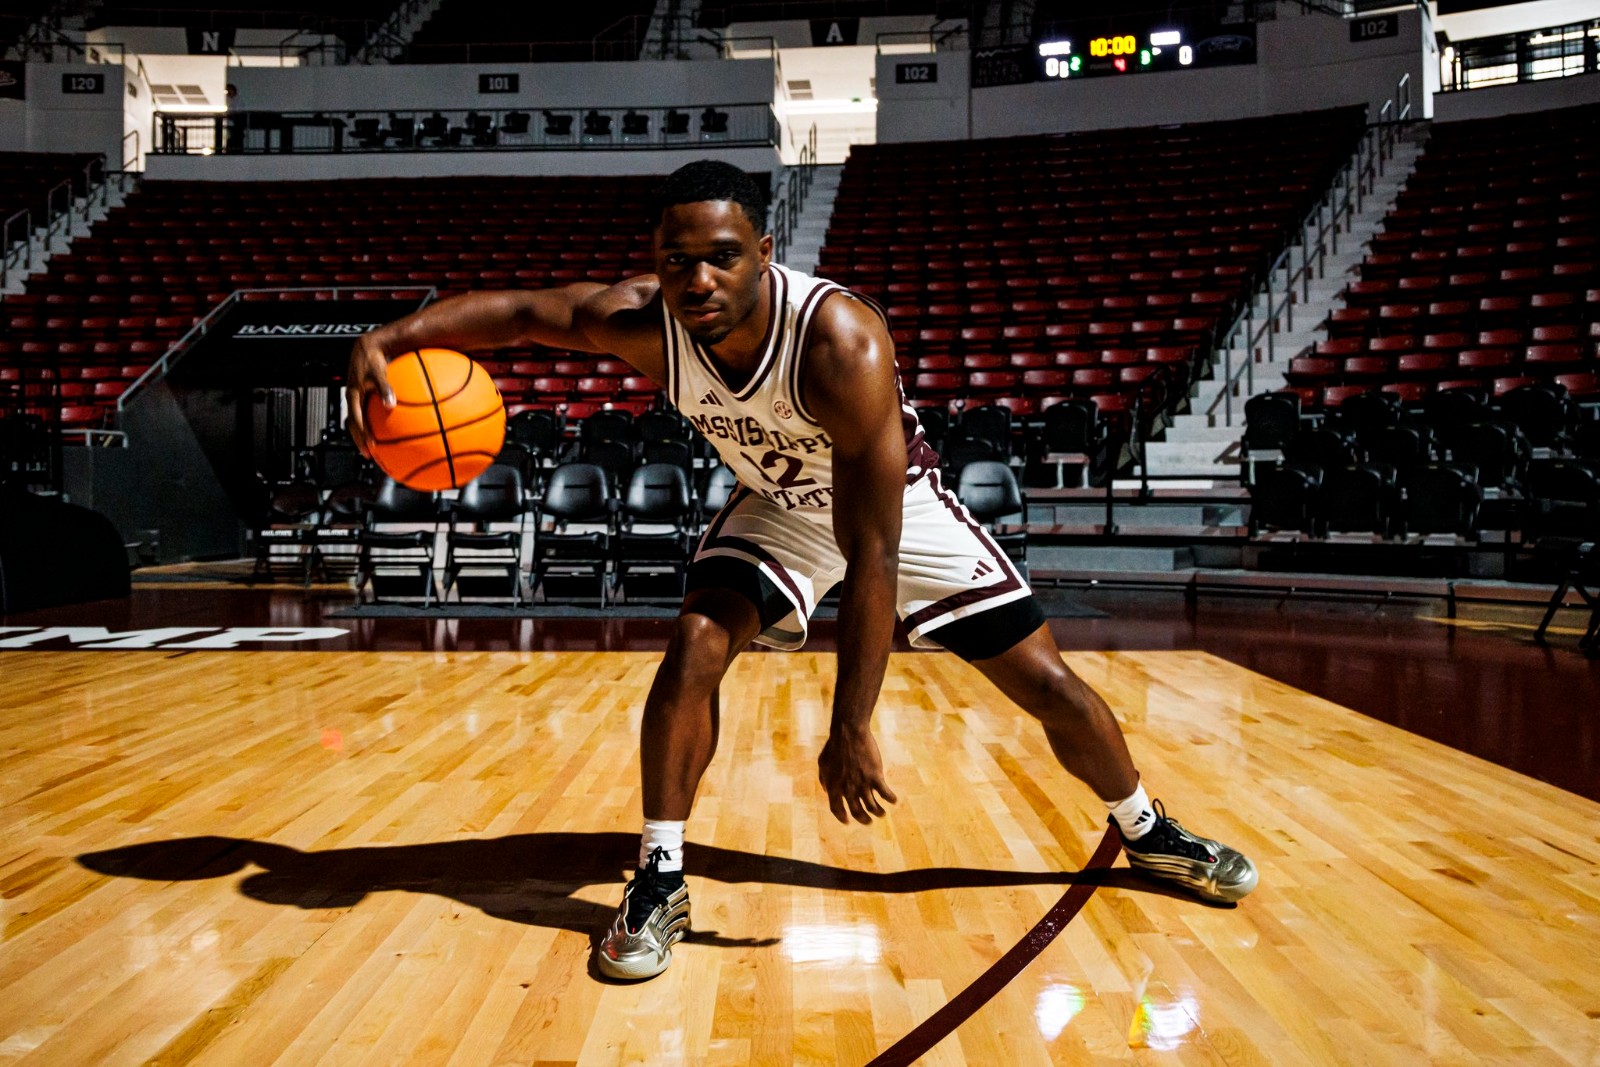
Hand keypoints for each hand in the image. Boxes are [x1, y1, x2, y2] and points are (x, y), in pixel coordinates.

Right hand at [345, 333, 393, 457]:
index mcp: (353, 396)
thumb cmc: (372, 359)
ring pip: (357, 420)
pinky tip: (387, 425)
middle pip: (354, 425)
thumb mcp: (377, 373)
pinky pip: (366, 412)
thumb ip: (384, 389)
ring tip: (375, 446)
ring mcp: (356, 398)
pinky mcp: (361, 395)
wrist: (365, 348)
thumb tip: (391, 405)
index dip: (362, 436)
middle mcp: (353, 399)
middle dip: (360, 440)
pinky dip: (372, 421)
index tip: (371, 448)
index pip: (355, 421)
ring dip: (364, 433)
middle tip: (370, 455)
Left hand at [818, 727, 896, 824]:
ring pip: (872, 806)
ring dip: (878, 813)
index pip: (837, 809)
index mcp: (833, 787)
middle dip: (863, 819)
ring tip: (882, 814)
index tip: (848, 821)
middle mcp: (848, 789)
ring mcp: (862, 784)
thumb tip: (826, 790)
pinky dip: (890, 799)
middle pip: (856, 811)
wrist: (849, 733)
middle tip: (868, 822)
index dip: (842, 817)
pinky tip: (894, 801)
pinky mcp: (875, 776)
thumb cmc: (835, 746)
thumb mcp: (823, 763)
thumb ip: (824, 779)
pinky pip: (885, 793)